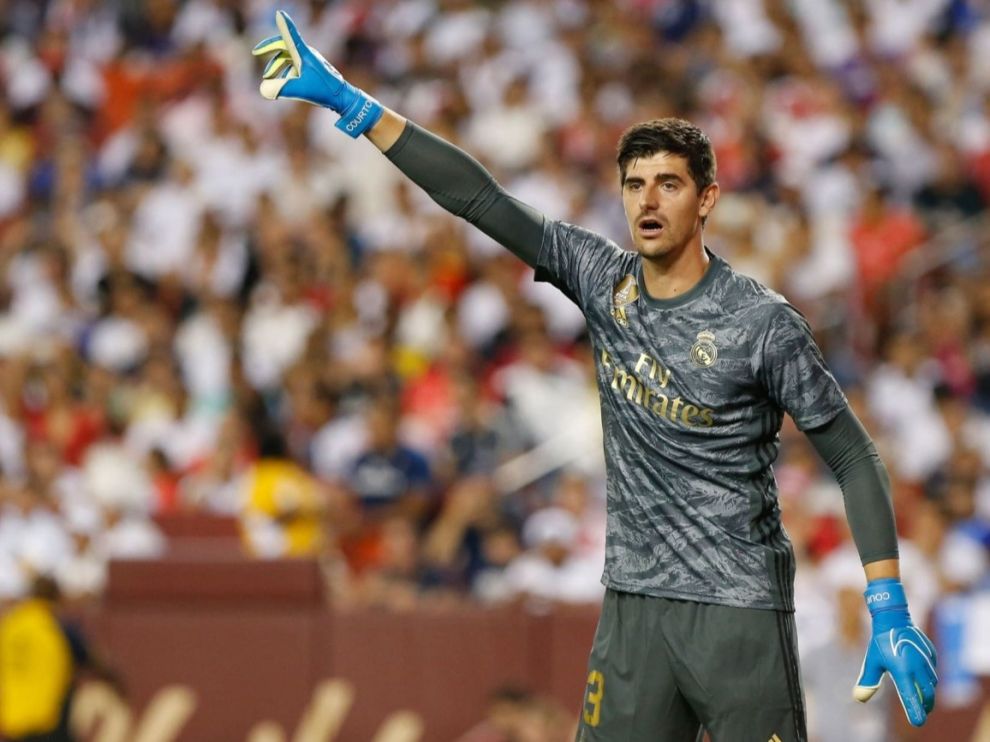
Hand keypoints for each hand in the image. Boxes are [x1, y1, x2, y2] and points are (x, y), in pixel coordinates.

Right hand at [252, 10, 382, 137]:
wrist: (343, 98)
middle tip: (256, 52)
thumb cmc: (323, 90)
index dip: (284, 25)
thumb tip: (263, 90)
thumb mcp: (299, 90)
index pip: (290, 35)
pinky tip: (282, 86)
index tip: (279, 13)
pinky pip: (294, 68)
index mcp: (304, 53)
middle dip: (269, 49)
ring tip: (267, 78)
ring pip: (288, 59)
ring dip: (276, 67)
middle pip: (284, 45)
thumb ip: (279, 89)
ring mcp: (309, 62)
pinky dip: (284, 74)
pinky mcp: (312, 71)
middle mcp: (306, 54)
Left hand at [853, 578, 937, 725]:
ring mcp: (926, 659)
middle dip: (926, 705)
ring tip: (924, 699)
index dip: (915, 711)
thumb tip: (858, 698)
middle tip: (923, 711)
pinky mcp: (931, 653)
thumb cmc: (879, 642)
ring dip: (929, 692)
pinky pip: (933, 670)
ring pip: (932, 682)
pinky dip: (930, 678)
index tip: (918, 722)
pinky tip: (925, 679)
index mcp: (901, 670)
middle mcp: (916, 667)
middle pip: (927, 694)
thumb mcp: (871, 661)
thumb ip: (868, 681)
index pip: (910, 697)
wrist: (893, 619)